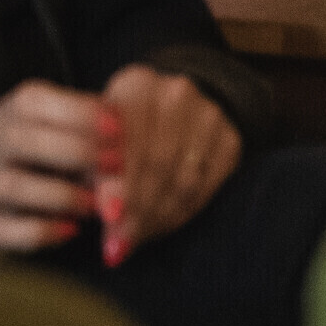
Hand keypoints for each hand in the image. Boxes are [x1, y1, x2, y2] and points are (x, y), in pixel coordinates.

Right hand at [0, 79, 108, 259]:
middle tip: (116, 165)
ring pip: (14, 186)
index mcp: (12, 110)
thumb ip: (88, 124)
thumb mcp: (59, 125)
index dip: (79, 113)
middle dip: (76, 152)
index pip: (34, 101)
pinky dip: (45, 231)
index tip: (118, 129)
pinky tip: (72, 230)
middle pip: (23, 141)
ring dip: (63, 195)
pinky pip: (9, 229)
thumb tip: (127, 121)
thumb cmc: (44, 151)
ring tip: (98, 204)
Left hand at [93, 65, 240, 263]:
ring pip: (183, 178)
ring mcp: (209, 115)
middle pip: (157, 161)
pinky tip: (161, 226)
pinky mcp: (230, 139)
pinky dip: (182, 213)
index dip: (117, 182)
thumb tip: (107, 217)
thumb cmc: (119, 130)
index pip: (127, 138)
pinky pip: (206, 186)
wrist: (174, 110)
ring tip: (134, 239)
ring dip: (157, 216)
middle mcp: (176, 93)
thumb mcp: (97, 139)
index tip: (107, 217)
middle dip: (136, 208)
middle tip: (118, 241)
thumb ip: (95, 171)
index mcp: (137, 83)